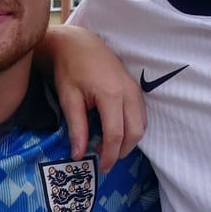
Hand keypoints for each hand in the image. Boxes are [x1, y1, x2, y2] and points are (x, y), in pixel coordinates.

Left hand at [44, 26, 142, 171]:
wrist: (79, 43)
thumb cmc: (70, 69)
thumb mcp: (68, 98)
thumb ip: (77, 128)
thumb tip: (79, 154)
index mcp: (111, 95)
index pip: (116, 134)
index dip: (110, 155)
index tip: (101, 167)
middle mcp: (128, 92)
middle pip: (135, 133)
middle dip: (122, 152)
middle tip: (106, 161)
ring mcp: (135, 89)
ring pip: (142, 125)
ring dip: (129, 141)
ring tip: (109, 148)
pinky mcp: (135, 88)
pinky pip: (141, 115)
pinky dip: (132, 129)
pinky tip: (116, 133)